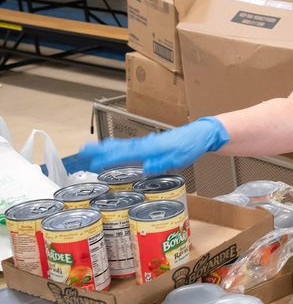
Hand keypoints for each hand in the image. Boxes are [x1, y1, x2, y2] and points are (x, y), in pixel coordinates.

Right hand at [76, 117, 229, 174]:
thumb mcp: (179, 158)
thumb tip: (145, 168)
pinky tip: (112, 151)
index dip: (107, 158)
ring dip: (105, 148)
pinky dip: (116, 148)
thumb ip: (162, 163)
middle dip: (99, 150)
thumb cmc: (190, 146)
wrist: (199, 135)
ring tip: (89, 151)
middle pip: (117, 146)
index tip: (92, 162)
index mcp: (150, 148)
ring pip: (121, 145)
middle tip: (81, 152)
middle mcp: (145, 144)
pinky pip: (129, 146)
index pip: (124, 154)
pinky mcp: (150, 144)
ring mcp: (147, 143)